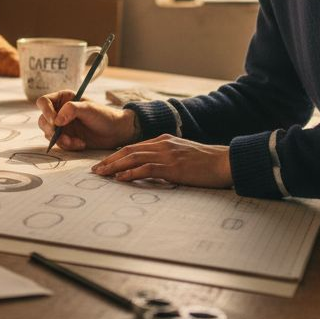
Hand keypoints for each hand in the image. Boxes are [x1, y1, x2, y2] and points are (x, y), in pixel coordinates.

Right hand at [36, 90, 136, 150]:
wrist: (116, 132)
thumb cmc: (104, 116)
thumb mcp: (89, 109)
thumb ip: (71, 110)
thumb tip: (56, 121)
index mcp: (64, 98)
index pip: (44, 102)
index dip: (46, 112)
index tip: (55, 122)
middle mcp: (59, 111)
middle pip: (43, 120)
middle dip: (52, 130)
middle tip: (63, 137)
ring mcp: (62, 125)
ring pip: (48, 134)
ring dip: (61, 140)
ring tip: (77, 142)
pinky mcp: (66, 137)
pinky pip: (58, 143)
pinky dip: (68, 145)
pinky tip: (81, 144)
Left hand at [91, 134, 231, 188]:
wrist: (224, 162)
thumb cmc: (206, 163)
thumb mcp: (183, 156)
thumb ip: (166, 158)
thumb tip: (151, 170)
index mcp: (164, 140)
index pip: (134, 146)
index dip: (116, 155)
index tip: (104, 164)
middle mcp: (163, 144)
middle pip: (129, 150)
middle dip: (109, 160)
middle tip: (95, 170)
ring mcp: (167, 154)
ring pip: (133, 157)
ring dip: (114, 167)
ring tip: (101, 174)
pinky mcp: (172, 167)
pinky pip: (146, 168)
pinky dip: (131, 173)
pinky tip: (120, 178)